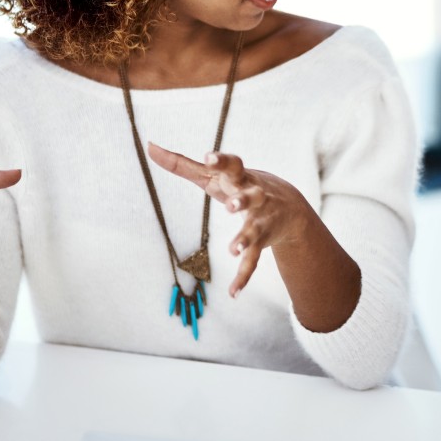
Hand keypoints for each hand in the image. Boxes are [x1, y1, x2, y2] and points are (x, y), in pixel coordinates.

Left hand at [147, 143, 311, 297]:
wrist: (290, 207)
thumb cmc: (241, 185)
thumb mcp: (214, 175)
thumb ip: (182, 164)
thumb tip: (150, 147)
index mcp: (240, 177)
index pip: (233, 165)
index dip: (222, 161)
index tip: (209, 157)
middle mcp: (255, 196)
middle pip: (251, 196)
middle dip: (243, 201)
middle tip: (232, 206)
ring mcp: (260, 220)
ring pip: (254, 230)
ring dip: (244, 239)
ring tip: (233, 250)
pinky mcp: (263, 242)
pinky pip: (254, 261)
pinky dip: (244, 276)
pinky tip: (233, 292)